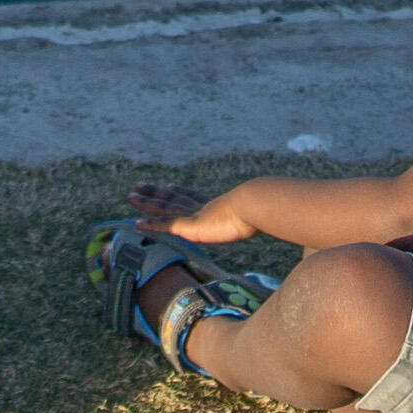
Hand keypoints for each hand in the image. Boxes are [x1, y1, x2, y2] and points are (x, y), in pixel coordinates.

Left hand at [131, 179, 259, 244]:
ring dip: (146, 203)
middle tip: (139, 186)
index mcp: (215, 206)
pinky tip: (136, 224)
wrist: (254, 206)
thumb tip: (281, 207)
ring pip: (163, 208)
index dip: (180, 192)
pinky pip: (164, 226)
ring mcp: (193, 216)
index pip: (193, 198)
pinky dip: (150, 225)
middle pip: (173, 199)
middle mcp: (201, 208)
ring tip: (130, 196)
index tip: (169, 186)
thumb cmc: (260, 211)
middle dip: (156, 193)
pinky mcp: (188, 227)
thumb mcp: (258, 214)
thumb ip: (261, 213)